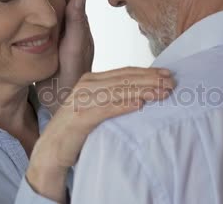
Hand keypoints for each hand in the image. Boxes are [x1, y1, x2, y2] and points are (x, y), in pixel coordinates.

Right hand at [26, 67, 174, 202]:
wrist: (51, 149)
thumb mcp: (95, 106)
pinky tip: (139, 105)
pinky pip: (106, 109)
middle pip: (125, 79)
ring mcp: (83, 100)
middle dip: (150, 80)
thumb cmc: (76, 129)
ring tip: (162, 93)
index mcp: (91, 80)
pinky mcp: (80, 118)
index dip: (147, 72)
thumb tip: (140, 93)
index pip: (125, 72)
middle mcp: (87, 86)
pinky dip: (123, 106)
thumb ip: (112, 96)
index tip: (166, 74)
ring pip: (119, 91)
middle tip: (172, 83)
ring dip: (143, 91)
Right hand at [36, 0, 93, 113]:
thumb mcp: (72, 54)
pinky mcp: (56, 47)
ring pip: (57, 7)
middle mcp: (74, 29)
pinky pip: (50, 20)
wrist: (65, 106)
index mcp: (78, 27)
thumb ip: (77, 27)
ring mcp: (65, 38)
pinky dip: (42, 6)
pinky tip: (32, 5)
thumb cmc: (69, 84)